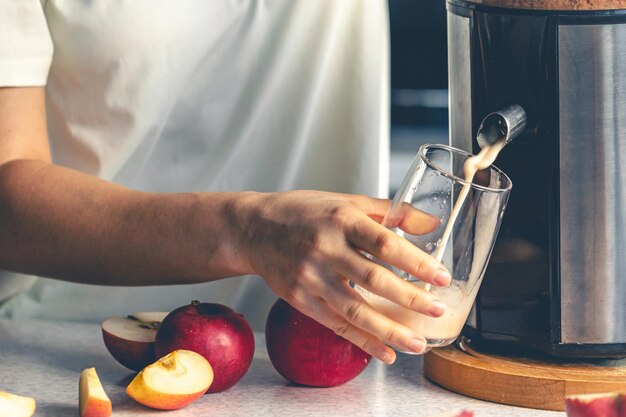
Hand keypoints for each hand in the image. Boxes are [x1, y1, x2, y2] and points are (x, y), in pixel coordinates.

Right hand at [229, 190, 450, 363]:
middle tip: (437, 310)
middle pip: (373, 280)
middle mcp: (325, 249)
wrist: (254, 229)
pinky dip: (363, 341)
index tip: (440, 276)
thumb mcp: (346, 202)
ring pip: (356, 309)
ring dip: (390, 330)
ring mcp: (310, 277)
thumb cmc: (303, 212)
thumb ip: (390, 212)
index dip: (415, 262)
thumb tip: (432, 223)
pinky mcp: (300, 298)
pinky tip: (386, 351)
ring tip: (418, 343)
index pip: (384, 244)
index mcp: (341, 220)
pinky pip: (336, 324)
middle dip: (409, 299)